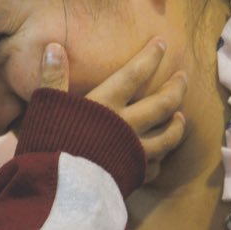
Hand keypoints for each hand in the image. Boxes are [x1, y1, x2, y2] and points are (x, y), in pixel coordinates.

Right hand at [40, 38, 186, 182]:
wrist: (60, 187)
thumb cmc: (49, 143)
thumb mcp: (46, 106)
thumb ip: (52, 77)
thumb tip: (53, 46)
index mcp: (107, 104)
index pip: (135, 74)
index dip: (150, 57)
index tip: (162, 43)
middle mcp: (127, 125)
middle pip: (162, 104)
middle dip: (176, 88)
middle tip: (183, 77)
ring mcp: (134, 152)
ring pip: (168, 137)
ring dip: (177, 125)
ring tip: (182, 116)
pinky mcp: (133, 175)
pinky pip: (154, 167)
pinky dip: (160, 161)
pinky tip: (160, 158)